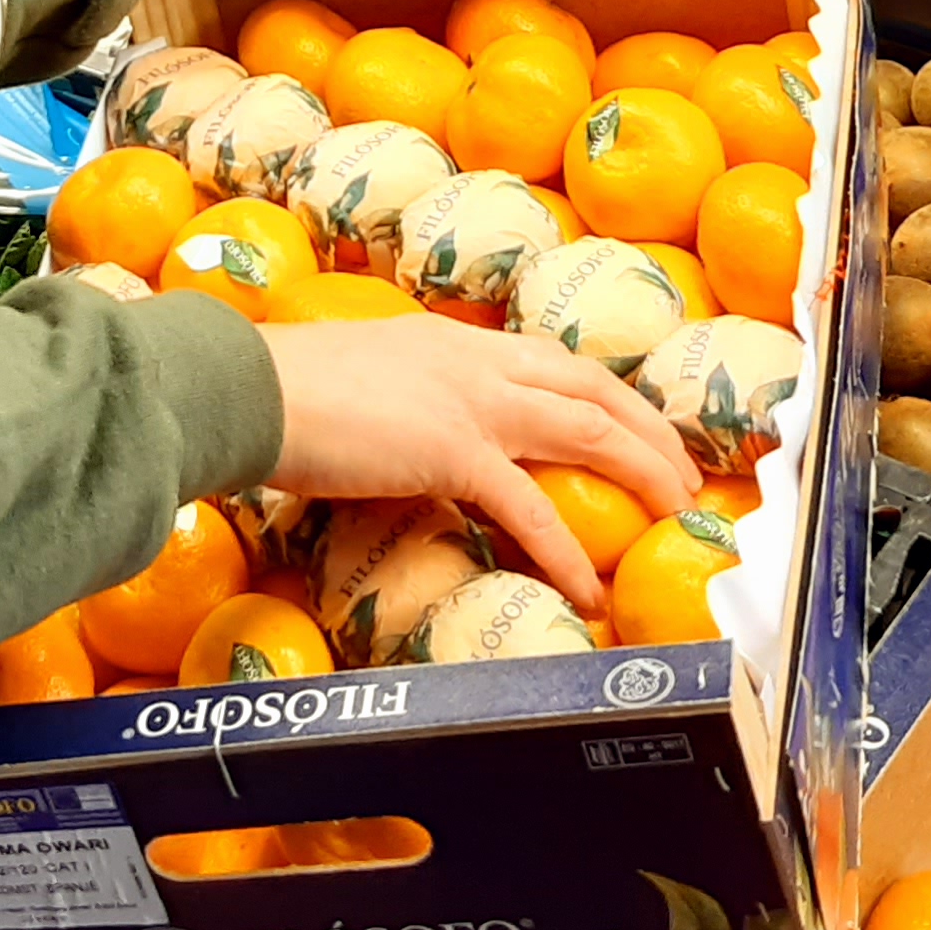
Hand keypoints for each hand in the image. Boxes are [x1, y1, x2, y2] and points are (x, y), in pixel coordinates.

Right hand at [260, 313, 704, 610]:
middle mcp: (475, 360)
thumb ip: (396, 399)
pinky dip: (565, 550)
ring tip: (673, 511)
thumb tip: (401, 433)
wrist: (248, 388)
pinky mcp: (456, 452)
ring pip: (588, 430)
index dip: (601, 392)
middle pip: (592, 386)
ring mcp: (473, 402)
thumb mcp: (357, 377)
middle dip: (647, 427)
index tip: (631, 420)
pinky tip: (586, 587)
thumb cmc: (279, 388)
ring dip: (641, 472)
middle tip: (681, 470)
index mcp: (452, 342)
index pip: (549, 360)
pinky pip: (529, 508)